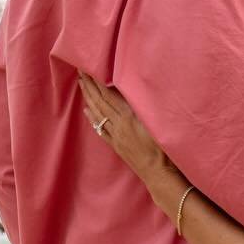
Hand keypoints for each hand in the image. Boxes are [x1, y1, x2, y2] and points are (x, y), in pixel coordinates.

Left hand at [78, 72, 183, 196]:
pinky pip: (100, 128)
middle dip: (89, 86)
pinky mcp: (116, 145)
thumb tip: (137, 90)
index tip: (90, 68)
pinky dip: (92, 118)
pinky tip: (87, 111)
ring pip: (98, 114)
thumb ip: (147, 106)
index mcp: (129, 117)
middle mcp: (119, 125)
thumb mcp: (158, 123)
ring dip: (88, 98)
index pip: (108, 95)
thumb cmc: (164, 149)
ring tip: (81, 85)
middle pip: (100, 102)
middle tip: (79, 71)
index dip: (98, 81)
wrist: (159, 174)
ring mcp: (116, 136)